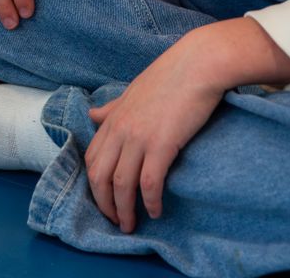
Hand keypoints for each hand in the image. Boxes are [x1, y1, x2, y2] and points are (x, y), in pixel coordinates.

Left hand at [84, 19, 289, 232]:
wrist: (198, 64)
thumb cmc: (170, 77)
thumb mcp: (132, 92)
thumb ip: (112, 108)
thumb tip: (92, 114)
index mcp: (112, 118)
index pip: (91, 159)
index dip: (94, 185)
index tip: (104, 201)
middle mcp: (119, 130)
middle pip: (99, 176)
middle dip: (104, 204)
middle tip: (115, 223)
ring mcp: (139, 137)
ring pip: (121, 184)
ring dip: (124, 210)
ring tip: (131, 226)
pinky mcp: (162, 144)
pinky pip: (148, 182)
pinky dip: (149, 201)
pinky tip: (155, 211)